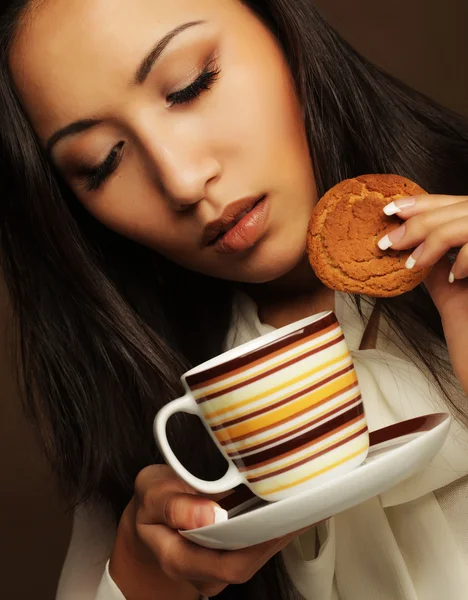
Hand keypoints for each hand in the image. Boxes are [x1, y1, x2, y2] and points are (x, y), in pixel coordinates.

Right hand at [110, 465, 305, 599]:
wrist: (148, 520)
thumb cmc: (151, 505)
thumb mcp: (150, 493)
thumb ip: (174, 505)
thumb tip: (211, 514)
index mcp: (180, 558)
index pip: (229, 564)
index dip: (260, 545)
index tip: (282, 518)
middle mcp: (203, 571)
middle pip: (250, 563)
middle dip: (278, 536)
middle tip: (303, 505)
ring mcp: (218, 566)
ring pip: (256, 555)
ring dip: (280, 531)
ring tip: (304, 503)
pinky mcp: (229, 554)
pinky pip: (255, 546)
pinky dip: (273, 527)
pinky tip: (288, 507)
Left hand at [377, 194, 467, 393]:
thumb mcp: (452, 288)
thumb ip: (435, 262)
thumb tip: (409, 246)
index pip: (453, 204)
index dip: (422, 203)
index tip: (390, 209)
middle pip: (460, 207)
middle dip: (419, 221)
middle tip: (388, 241)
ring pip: (467, 223)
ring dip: (434, 239)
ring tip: (412, 263)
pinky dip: (465, 258)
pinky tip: (455, 276)